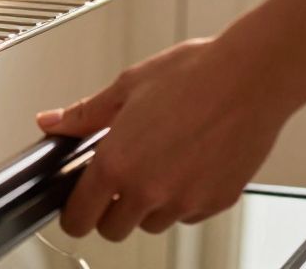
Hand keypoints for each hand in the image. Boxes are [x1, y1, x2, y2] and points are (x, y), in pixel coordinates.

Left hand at [35, 38, 301, 240]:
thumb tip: (52, 122)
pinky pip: (189, 214)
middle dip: (110, 210)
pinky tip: (187, 163)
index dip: (73, 214)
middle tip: (117, 179)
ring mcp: (186, 201)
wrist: (252, 77)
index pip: (80, 217)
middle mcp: (150, 190)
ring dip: (148, 205)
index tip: (76, 206)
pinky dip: (183, 199)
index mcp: (117, 164)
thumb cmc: (194, 75)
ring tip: (157, 162)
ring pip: (153, 224)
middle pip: (114, 230)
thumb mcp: (126, 87)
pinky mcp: (217, 202)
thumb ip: (84, 114)